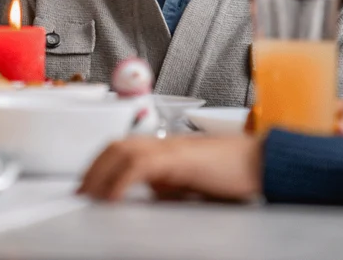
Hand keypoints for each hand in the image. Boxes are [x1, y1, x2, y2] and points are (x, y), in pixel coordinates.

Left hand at [79, 135, 262, 202]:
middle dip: (92, 168)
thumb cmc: (233, 175)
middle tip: (80, 193)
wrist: (262, 163)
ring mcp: (170, 148)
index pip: (121, 150)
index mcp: (163, 149)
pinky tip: (112, 197)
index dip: (99, 167)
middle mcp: (162, 143)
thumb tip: (148, 200)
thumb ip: (168, 188)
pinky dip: (121, 180)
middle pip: (115, 146)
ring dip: (101, 173)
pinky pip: (141, 165)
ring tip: (90, 195)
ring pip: (122, 150)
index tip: (86, 189)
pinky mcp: (179, 159)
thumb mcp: (191, 186)